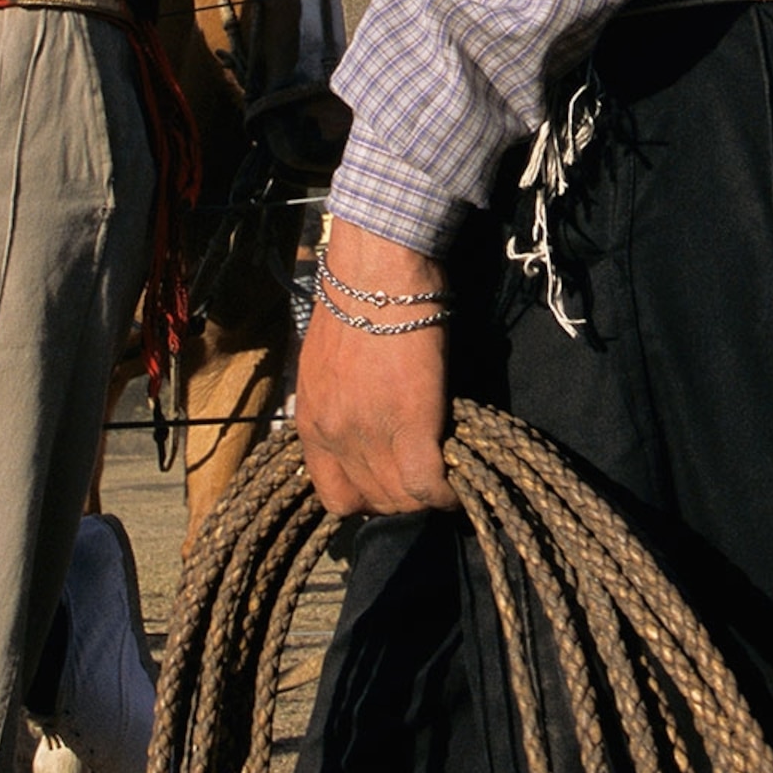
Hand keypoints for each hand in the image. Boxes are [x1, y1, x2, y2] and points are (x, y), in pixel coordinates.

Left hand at [293, 217, 458, 515]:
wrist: (376, 269)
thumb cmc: (357, 300)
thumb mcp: (328, 365)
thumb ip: (340, 404)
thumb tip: (368, 424)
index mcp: (310, 422)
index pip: (334, 496)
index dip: (369, 498)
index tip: (392, 486)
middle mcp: (333, 437)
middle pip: (373, 503)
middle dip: (403, 499)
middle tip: (429, 480)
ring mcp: (370, 434)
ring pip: (402, 499)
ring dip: (429, 495)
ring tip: (448, 476)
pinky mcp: (411, 424)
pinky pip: (430, 483)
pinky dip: (449, 491)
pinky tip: (461, 483)